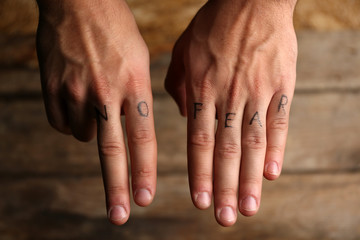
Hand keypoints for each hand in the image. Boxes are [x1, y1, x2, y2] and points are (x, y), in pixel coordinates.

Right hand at [36, 0, 156, 224]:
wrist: (78, 2)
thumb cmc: (116, 29)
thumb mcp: (141, 59)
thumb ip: (140, 97)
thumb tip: (133, 130)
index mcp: (135, 84)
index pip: (142, 139)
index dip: (144, 172)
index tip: (146, 199)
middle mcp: (106, 92)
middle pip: (112, 151)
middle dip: (117, 188)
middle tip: (120, 216)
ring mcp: (76, 91)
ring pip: (85, 134)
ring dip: (93, 131)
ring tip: (96, 104)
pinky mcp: (52, 88)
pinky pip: (61, 122)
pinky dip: (71, 121)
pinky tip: (77, 102)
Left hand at [165, 0, 296, 225]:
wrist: (251, 0)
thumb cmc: (213, 26)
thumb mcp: (183, 52)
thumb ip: (178, 86)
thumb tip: (183, 115)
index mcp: (200, 89)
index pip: (198, 141)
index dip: (199, 174)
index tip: (199, 201)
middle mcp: (227, 96)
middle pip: (226, 151)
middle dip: (225, 188)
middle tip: (225, 218)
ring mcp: (256, 93)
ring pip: (253, 144)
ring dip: (251, 179)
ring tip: (250, 208)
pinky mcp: (281, 87)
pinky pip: (278, 123)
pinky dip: (276, 150)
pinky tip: (273, 175)